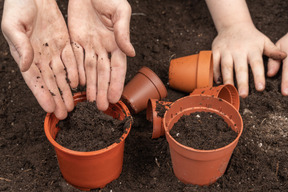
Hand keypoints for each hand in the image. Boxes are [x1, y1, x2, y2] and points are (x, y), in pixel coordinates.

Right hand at [1, 0, 78, 118]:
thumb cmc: (18, 6)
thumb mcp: (13, 24)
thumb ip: (20, 45)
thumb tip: (25, 65)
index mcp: (26, 55)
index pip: (35, 80)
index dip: (42, 95)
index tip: (50, 109)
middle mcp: (40, 57)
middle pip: (51, 82)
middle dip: (58, 98)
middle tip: (65, 114)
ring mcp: (54, 51)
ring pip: (63, 75)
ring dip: (68, 90)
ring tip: (73, 104)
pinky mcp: (65, 43)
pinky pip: (72, 60)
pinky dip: (76, 72)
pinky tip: (80, 84)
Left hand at [68, 0, 134, 110]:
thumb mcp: (120, 10)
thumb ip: (123, 32)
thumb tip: (131, 53)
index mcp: (116, 42)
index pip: (117, 67)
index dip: (116, 82)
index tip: (115, 97)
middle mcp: (103, 47)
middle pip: (103, 72)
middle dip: (103, 89)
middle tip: (102, 106)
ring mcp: (89, 44)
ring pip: (89, 69)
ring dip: (91, 85)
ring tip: (91, 101)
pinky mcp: (75, 39)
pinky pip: (75, 59)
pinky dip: (77, 72)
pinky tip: (78, 85)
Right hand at [212, 23, 285, 96]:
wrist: (233, 24)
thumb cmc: (250, 36)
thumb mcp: (263, 41)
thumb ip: (272, 50)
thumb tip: (284, 56)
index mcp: (252, 49)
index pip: (256, 64)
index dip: (258, 76)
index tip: (260, 88)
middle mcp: (238, 50)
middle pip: (240, 68)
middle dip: (242, 82)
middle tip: (244, 95)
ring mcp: (226, 50)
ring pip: (226, 67)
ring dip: (228, 79)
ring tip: (230, 90)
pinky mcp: (216, 51)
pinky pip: (215, 63)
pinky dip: (215, 73)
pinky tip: (218, 82)